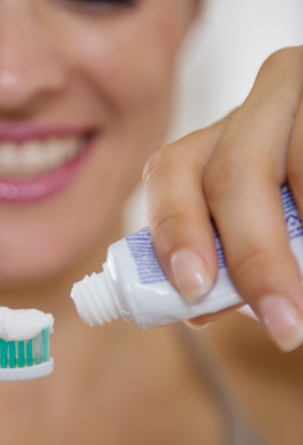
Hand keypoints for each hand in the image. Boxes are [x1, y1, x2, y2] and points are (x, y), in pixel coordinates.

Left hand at [143, 46, 302, 350]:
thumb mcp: (260, 219)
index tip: (193, 290)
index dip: (175, 229)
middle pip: (233, 172)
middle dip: (255, 256)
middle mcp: (257, 105)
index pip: (171, 170)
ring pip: (300, 166)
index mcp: (217, 138)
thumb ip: (227, 254)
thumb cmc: (293, 201)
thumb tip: (198, 307)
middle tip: (283, 322)